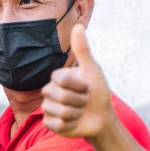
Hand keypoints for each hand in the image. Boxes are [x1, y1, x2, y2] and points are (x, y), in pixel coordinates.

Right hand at [41, 24, 113, 138]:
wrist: (101, 118)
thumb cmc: (98, 92)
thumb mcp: (92, 71)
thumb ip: (83, 50)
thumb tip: (78, 25)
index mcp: (57, 78)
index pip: (61, 79)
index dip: (78, 85)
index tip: (87, 87)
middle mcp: (49, 92)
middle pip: (60, 96)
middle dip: (79, 100)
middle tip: (85, 101)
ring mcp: (48, 108)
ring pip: (60, 112)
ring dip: (77, 113)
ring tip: (80, 112)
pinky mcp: (50, 123)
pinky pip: (57, 124)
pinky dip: (71, 125)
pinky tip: (74, 122)